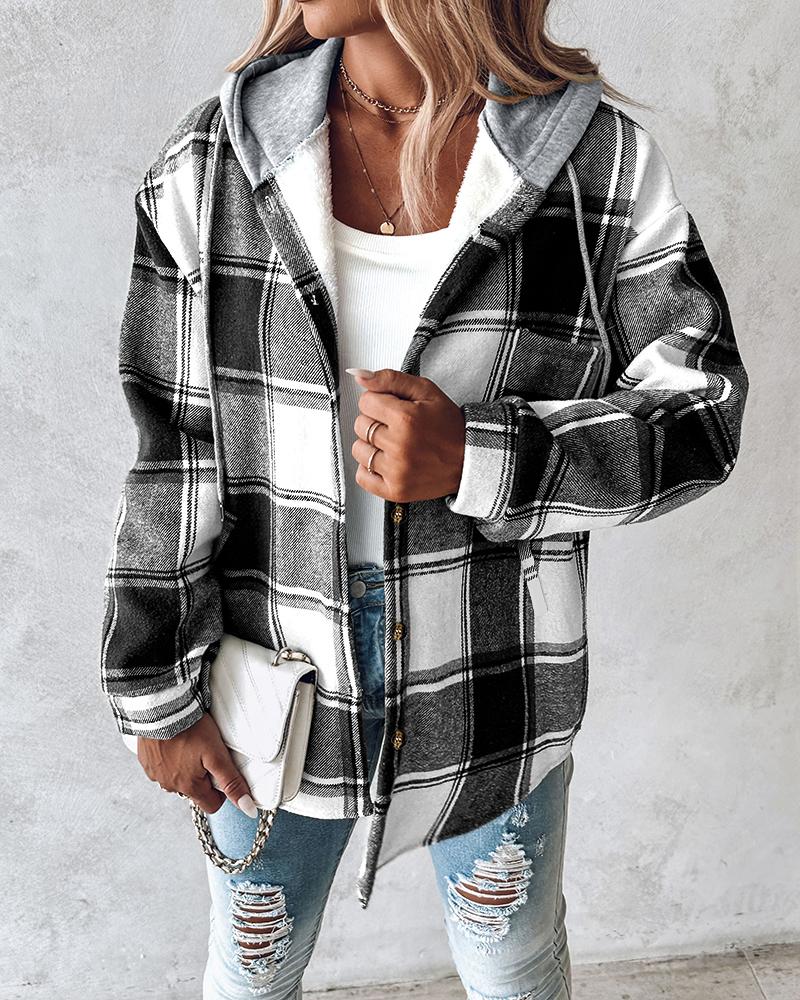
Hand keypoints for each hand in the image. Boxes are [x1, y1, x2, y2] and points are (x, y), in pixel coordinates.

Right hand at [136, 712, 258, 817]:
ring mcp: (155, 775)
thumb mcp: (217, 755)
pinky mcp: (146, 761)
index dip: (221, 791)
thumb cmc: (191, 730)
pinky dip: (169, 760)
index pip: (212, 805)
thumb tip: (247, 808)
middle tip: (206, 754)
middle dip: (203, 778)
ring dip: (184, 769)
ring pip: (177, 780)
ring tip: (190, 745)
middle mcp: (170, 786)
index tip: (221, 773)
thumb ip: (232, 782)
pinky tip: (174, 743)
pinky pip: (161, 768)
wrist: (162, 709)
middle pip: (194, 792)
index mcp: (189, 787)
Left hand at [347, 368, 465, 502]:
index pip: (365, 402)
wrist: (469, 458)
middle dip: (375, 421)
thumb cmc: (449, 425)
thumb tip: (359, 376)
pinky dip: (369, 469)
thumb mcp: (426, 391)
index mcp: (406, 418)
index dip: (378, 401)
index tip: (392, 407)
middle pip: (360, 425)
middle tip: (396, 426)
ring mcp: (396, 471)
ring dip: (371, 445)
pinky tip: (387, 461)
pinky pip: (362, 477)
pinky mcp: (395, 490)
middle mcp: (399, 446)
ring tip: (393, 444)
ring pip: (358, 450)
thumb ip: (390, 379)